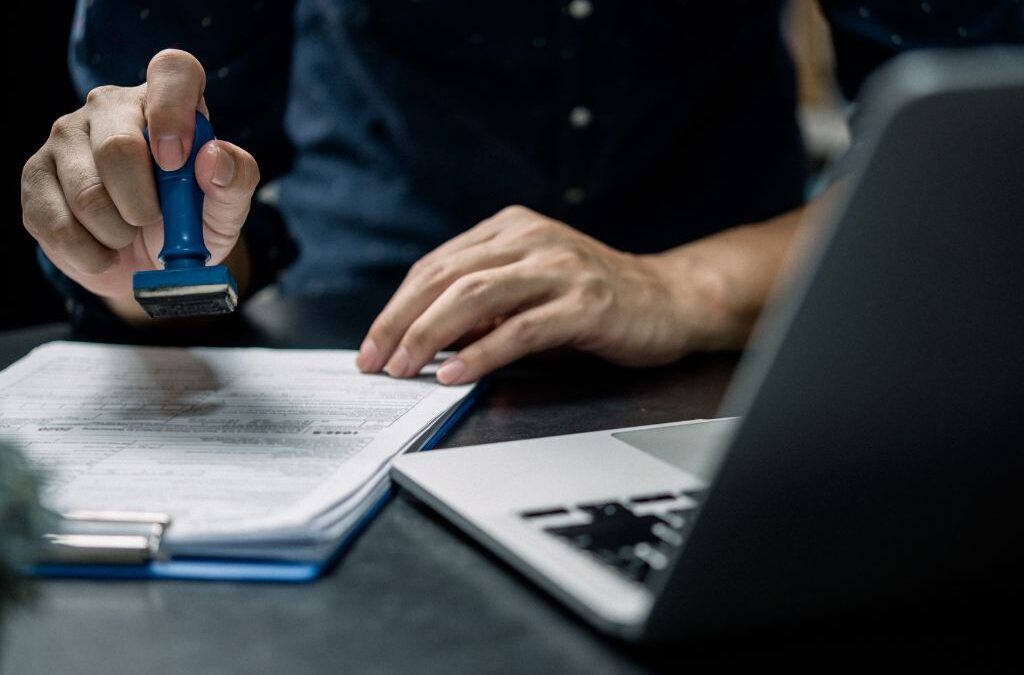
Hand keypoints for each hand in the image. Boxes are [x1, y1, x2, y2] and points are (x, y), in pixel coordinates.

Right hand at [20, 49, 259, 306]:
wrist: (149, 263)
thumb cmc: (193, 222)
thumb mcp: (227, 207)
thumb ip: (236, 179)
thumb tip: (213, 157)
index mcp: (165, 100)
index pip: (173, 70)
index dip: (174, 112)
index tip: (176, 162)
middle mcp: (110, 106)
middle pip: (118, 148)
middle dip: (144, 205)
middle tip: (153, 221)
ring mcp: (65, 136)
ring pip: (87, 196)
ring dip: (119, 234)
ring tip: (129, 234)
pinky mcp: (35, 176)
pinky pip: (57, 225)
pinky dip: (91, 254)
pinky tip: (104, 249)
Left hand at [356, 206, 707, 384]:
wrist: (669, 300)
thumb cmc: (594, 297)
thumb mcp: (529, 287)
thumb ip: (482, 302)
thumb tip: (421, 337)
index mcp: (510, 228)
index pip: (436, 266)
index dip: (397, 306)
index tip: (373, 343)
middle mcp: (531, 239)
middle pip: (445, 278)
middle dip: (400, 323)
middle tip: (375, 361)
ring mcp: (559, 268)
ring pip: (474, 298)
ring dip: (429, 336)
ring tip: (403, 368)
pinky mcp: (584, 304)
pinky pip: (519, 330)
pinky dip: (480, 355)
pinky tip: (454, 375)